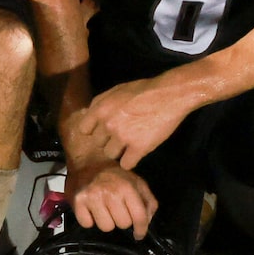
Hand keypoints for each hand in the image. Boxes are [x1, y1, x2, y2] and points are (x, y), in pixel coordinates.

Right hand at [67, 160, 157, 235]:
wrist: (87, 160)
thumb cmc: (113, 173)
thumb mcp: (136, 182)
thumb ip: (147, 201)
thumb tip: (147, 221)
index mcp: (127, 187)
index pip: (139, 216)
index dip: (141, 229)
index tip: (139, 234)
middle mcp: (110, 193)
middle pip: (123, 224)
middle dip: (122, 220)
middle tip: (117, 211)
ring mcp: (92, 197)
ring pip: (106, 227)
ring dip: (106, 221)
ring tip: (104, 210)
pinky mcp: (77, 202)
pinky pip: (87, 224)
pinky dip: (89, 220)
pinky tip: (91, 210)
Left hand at [72, 79, 188, 168]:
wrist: (169, 96)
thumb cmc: (143, 90)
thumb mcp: (116, 90)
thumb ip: (99, 103)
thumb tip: (85, 115)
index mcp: (101, 109)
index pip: (84, 130)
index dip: (94, 131)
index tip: (103, 131)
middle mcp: (108, 124)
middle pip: (98, 144)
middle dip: (108, 140)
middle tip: (122, 134)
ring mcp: (123, 137)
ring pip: (111, 155)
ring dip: (119, 151)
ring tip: (130, 143)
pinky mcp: (138, 148)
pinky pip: (126, 164)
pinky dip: (131, 161)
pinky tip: (137, 153)